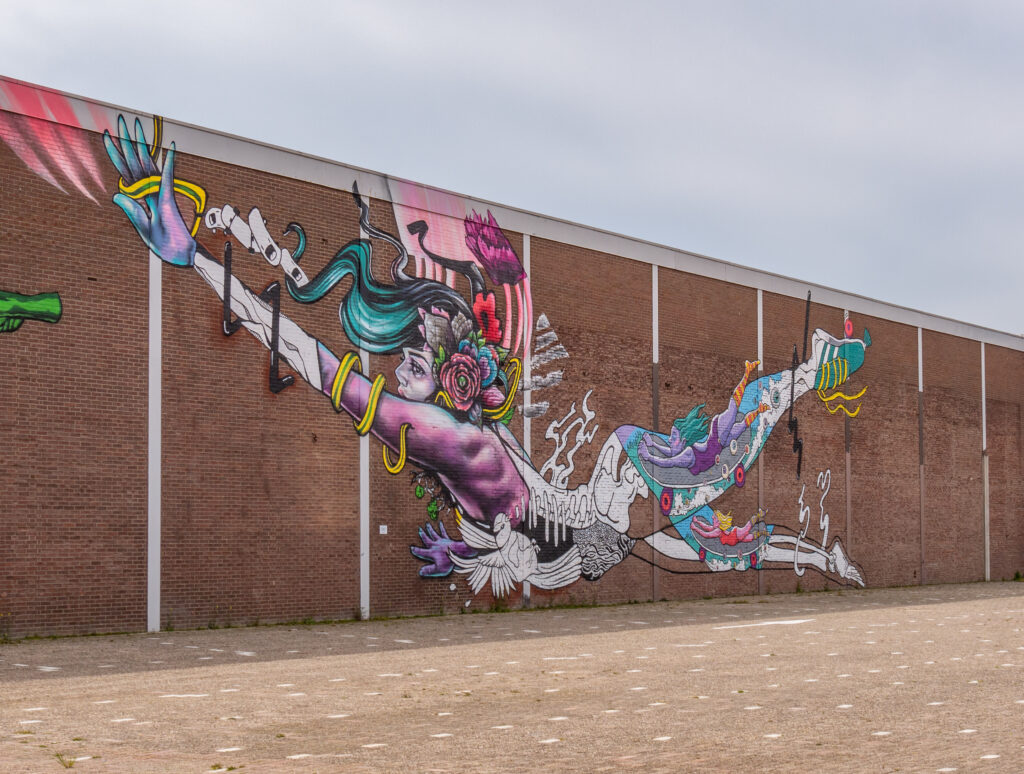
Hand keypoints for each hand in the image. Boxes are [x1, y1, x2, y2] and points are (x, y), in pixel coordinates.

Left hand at [103, 116, 195, 266]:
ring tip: (137, 125)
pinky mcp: (169, 199)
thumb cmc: (163, 243)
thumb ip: (131, 209)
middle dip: (127, 139)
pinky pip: (167, 177)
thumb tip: (116, 193)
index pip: (125, 170)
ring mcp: (159, 192)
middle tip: (122, 119)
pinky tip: (169, 147)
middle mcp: (149, 190)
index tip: (106, 135)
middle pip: (135, 160)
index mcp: (141, 197)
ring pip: (148, 163)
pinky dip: (169, 162)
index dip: (115, 152)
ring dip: (142, 143)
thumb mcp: (142, 226)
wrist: (179, 255)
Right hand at [409, 521, 476, 577]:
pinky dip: (441, 528)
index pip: (422, 552)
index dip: (416, 550)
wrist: (460, 553)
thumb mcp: (438, 569)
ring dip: (430, 529)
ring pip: (434, 534)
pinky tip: (440, 523)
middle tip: (419, 529)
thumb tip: (420, 572)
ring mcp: (441, 541)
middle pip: (427, 539)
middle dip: (423, 535)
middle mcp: (435, 545)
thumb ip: (429, 570)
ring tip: (427, 524)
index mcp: (431, 553)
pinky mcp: (448, 539)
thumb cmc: (449, 561)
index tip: (411, 548)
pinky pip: (443, 532)